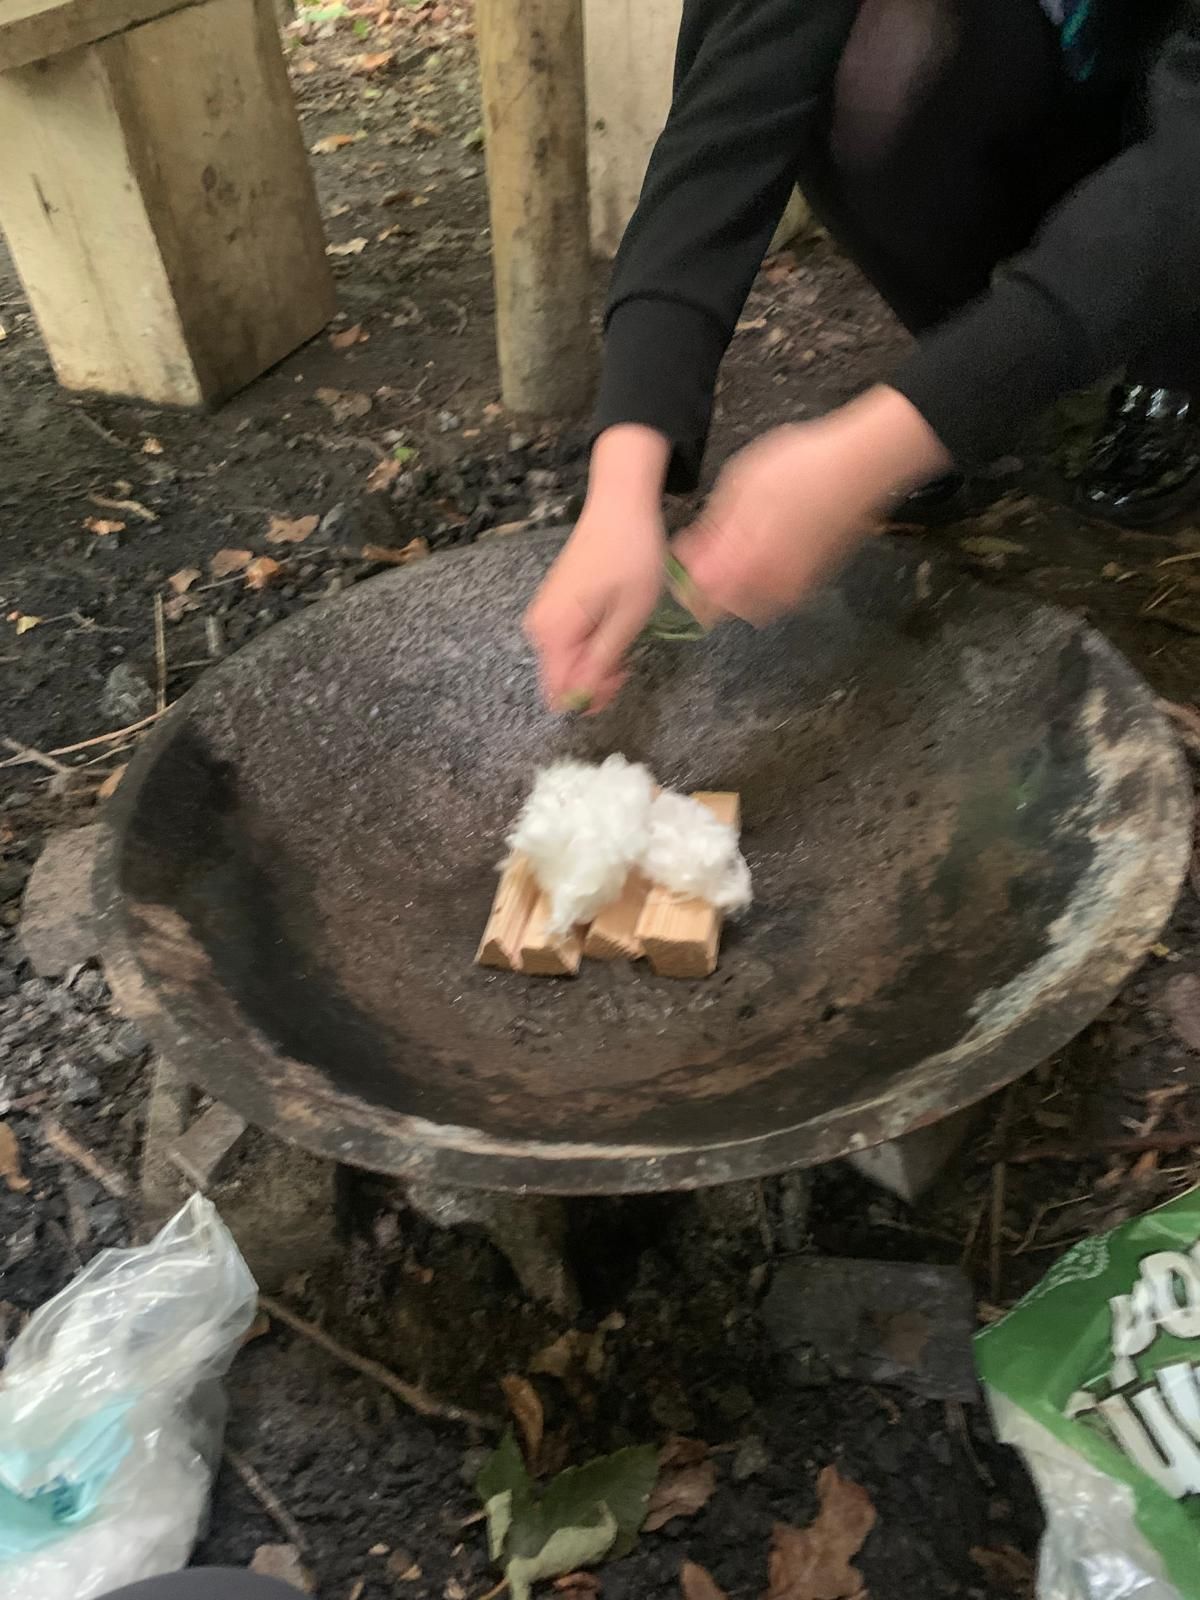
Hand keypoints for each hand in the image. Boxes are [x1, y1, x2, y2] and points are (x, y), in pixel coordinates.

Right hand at [525, 427, 669, 711]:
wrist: (619, 505)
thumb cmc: (631, 557)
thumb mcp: (627, 617)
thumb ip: (602, 661)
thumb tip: (584, 699)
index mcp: (552, 632)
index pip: (558, 693)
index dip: (592, 696)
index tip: (622, 675)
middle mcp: (538, 627)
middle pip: (560, 678)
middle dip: (596, 678)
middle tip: (629, 658)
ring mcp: (543, 615)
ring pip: (567, 661)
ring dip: (596, 660)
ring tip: (624, 634)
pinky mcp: (552, 605)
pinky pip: (568, 641)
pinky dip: (591, 642)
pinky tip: (613, 623)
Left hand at [673, 386, 951, 625]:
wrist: (861, 466)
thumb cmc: (799, 466)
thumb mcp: (741, 484)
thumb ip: (714, 528)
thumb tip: (691, 557)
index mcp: (746, 562)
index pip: (702, 596)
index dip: (684, 582)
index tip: (682, 558)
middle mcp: (771, 584)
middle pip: (726, 608)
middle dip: (709, 588)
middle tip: (705, 555)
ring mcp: (796, 584)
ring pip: (752, 606)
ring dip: (736, 589)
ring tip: (734, 553)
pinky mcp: (815, 578)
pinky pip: (778, 595)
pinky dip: (762, 584)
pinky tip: (763, 553)